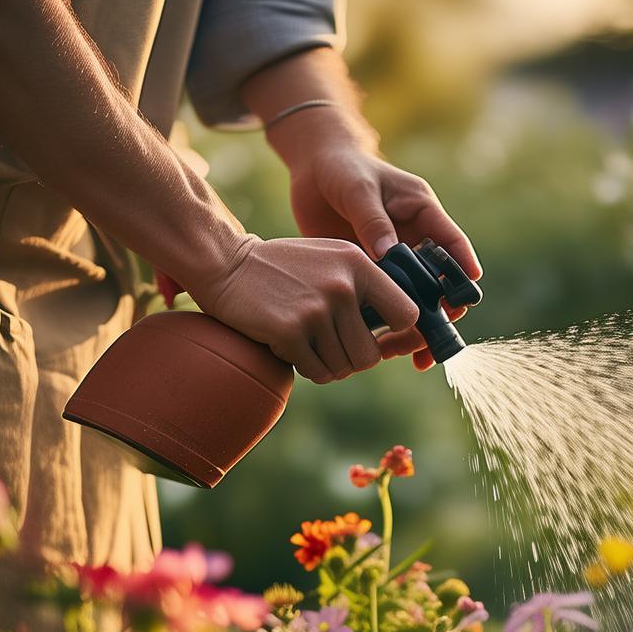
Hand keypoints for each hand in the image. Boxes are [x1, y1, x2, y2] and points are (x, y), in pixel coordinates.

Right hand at [197, 237, 419, 384]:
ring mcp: (316, 309)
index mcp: (358, 265)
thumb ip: (365, 283)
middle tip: (332, 346)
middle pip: (371, 356)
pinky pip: (317, 372)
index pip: (406, 314)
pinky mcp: (290, 331)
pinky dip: (306, 367)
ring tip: (308, 341)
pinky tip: (291, 345)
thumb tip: (404, 323)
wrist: (227, 265)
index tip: (376, 332)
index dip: (395, 331)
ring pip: (344, 368)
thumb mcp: (332, 259)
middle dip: (352, 360)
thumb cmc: (285, 268)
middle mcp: (342, 286)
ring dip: (326, 364)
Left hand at [286, 142, 482, 369]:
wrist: (314, 170)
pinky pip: (386, 304)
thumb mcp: (357, 189)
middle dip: (438, 314)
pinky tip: (380, 348)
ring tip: (402, 354)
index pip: (452, 244)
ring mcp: (395, 259)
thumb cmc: (341, 168)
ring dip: (413, 327)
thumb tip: (389, 254)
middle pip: (439, 283)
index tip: (466, 298)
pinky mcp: (372, 274)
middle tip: (426, 340)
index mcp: (422, 213)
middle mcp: (415, 239)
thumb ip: (372, 220)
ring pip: (415, 300)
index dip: (462, 272)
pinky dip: (387, 327)